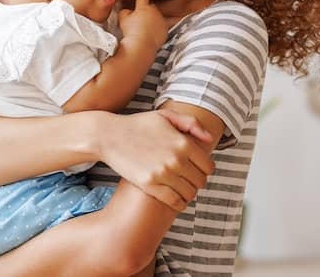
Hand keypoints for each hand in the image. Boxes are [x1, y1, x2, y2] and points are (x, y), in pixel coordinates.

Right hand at [97, 109, 215, 210]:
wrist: (109, 136)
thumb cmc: (138, 125)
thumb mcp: (165, 116)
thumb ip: (191, 124)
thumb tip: (210, 139)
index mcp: (183, 143)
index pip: (208, 166)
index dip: (204, 170)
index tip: (197, 170)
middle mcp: (176, 159)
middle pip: (200, 182)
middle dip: (196, 182)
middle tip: (188, 180)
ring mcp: (163, 173)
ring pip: (189, 193)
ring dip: (188, 193)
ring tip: (181, 189)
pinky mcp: (149, 185)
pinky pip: (174, 201)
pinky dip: (179, 203)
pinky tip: (175, 199)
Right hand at [118, 0, 166, 50]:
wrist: (141, 46)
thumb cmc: (131, 32)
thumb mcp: (122, 18)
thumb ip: (125, 11)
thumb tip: (127, 11)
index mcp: (144, 7)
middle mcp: (155, 12)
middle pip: (150, 7)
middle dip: (145, 11)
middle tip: (138, 19)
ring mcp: (161, 21)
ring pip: (156, 17)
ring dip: (151, 20)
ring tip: (142, 29)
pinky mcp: (165, 31)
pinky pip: (160, 27)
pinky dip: (156, 30)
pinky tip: (148, 35)